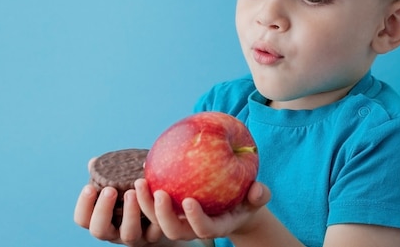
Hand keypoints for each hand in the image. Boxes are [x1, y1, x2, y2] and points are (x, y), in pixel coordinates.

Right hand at [73, 159, 166, 245]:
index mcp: (102, 219)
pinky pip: (157, 229)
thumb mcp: (119, 185)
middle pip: (99, 230)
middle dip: (103, 209)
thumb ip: (107, 175)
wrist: (162, 213)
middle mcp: (115, 233)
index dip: (84, 205)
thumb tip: (93, 162)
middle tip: (110, 190)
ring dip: (130, 212)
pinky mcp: (156, 235)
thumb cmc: (134, 195)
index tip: (89, 187)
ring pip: (129, 234)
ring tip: (132, 191)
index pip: (83, 219)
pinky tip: (158, 194)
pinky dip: (158, 212)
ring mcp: (135, 237)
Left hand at [134, 178, 270, 240]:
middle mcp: (194, 228)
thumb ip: (259, 194)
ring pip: (157, 220)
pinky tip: (142, 168)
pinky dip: (146, 191)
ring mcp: (179, 220)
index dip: (195, 219)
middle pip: (173, 230)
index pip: (204, 229)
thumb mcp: (256, 196)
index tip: (189, 201)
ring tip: (140, 183)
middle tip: (158, 192)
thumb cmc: (246, 197)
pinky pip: (153, 203)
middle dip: (163, 215)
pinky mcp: (169, 210)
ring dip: (146, 204)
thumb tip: (258, 189)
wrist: (232, 202)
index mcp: (216, 226)